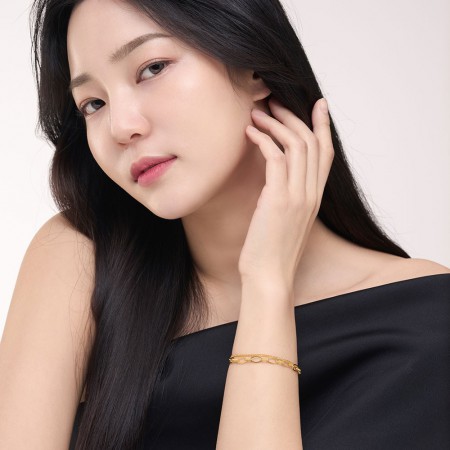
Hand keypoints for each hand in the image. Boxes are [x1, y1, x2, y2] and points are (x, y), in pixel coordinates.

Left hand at [238, 97, 333, 290]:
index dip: (323, 125)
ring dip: (275, 124)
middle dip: (293, 116)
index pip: (326, 152)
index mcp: (315, 197)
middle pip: (311, 142)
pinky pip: (276, 158)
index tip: (318, 103)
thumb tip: (276, 180)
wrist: (270, 277)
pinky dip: (263, 140)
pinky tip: (250, 133)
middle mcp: (312, 193)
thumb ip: (288, 197)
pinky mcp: (279, 200)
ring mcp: (298, 196)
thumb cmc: (273, 251)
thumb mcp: (286, 220)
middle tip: (274, 102)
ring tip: (256, 113)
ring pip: (296, 144)